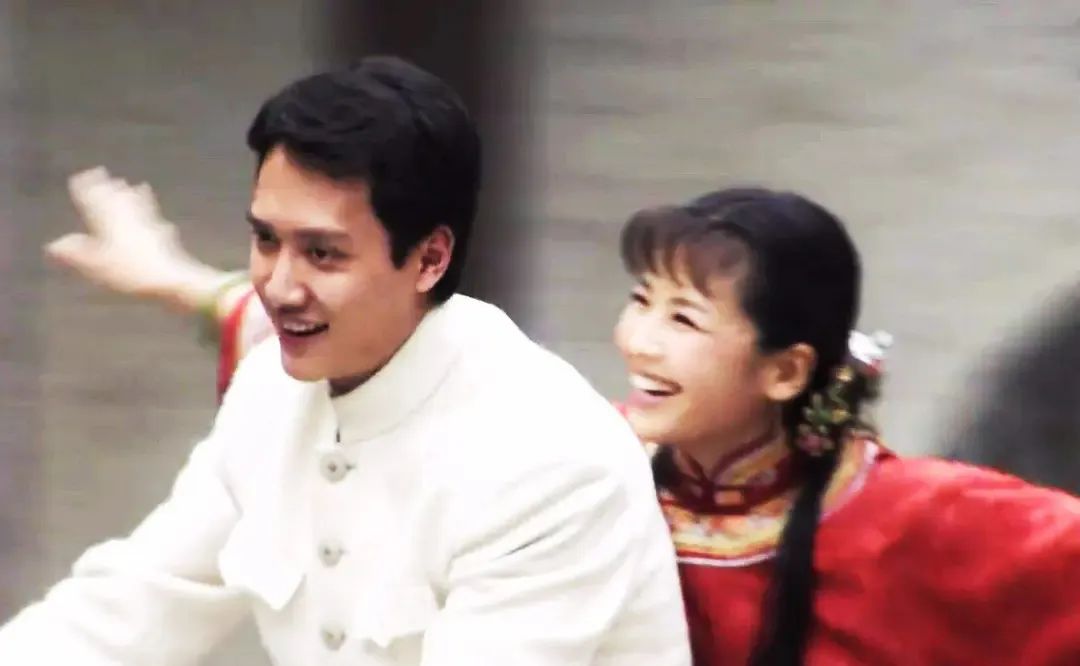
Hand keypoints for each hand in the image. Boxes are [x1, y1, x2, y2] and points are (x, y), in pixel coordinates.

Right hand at [46, 167, 229, 312]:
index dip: (87, 189)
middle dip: (111, 187)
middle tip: (106, 175)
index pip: (96, 201)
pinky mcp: (166, 240)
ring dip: (136, 196)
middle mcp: (131, 219)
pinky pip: (158, 222)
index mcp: (110, 222)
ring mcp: (151, 227)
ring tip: (138, 186)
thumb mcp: (96, 265)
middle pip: (119, 199)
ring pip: (141, 207)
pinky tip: (165, 223)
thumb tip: (54, 245)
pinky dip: (157, 219)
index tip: (81, 176)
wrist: (172, 279)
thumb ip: (76, 253)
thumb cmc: (131, 272)